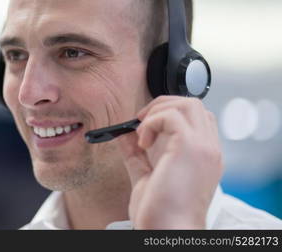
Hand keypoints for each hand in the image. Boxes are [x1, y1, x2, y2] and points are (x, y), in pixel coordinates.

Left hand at [120, 96, 222, 228]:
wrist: (166, 231)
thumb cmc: (159, 212)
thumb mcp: (146, 176)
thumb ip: (137, 154)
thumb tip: (124, 134)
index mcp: (203, 156)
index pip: (197, 118)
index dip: (170, 114)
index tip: (148, 126)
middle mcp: (209, 149)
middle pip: (193, 104)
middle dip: (163, 105)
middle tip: (142, 123)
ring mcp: (203, 147)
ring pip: (188, 103)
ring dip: (158, 111)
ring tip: (143, 132)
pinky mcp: (190, 147)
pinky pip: (171, 115)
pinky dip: (151, 122)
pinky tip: (143, 142)